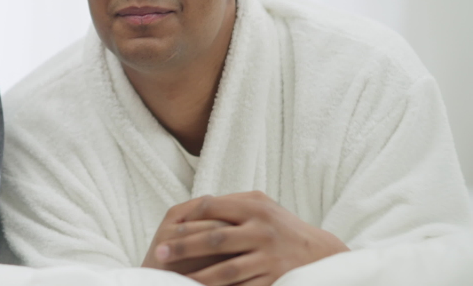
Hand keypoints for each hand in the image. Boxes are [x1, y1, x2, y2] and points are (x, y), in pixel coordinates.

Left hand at [151, 192, 348, 285]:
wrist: (321, 253)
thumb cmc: (281, 226)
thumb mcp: (262, 206)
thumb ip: (233, 203)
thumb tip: (197, 203)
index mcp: (255, 208)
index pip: (211, 208)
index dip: (188, 219)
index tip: (168, 229)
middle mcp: (261, 231)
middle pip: (213, 239)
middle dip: (183, 247)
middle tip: (159, 252)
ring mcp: (269, 257)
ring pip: (226, 270)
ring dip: (198, 277)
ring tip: (176, 280)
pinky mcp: (275, 279)